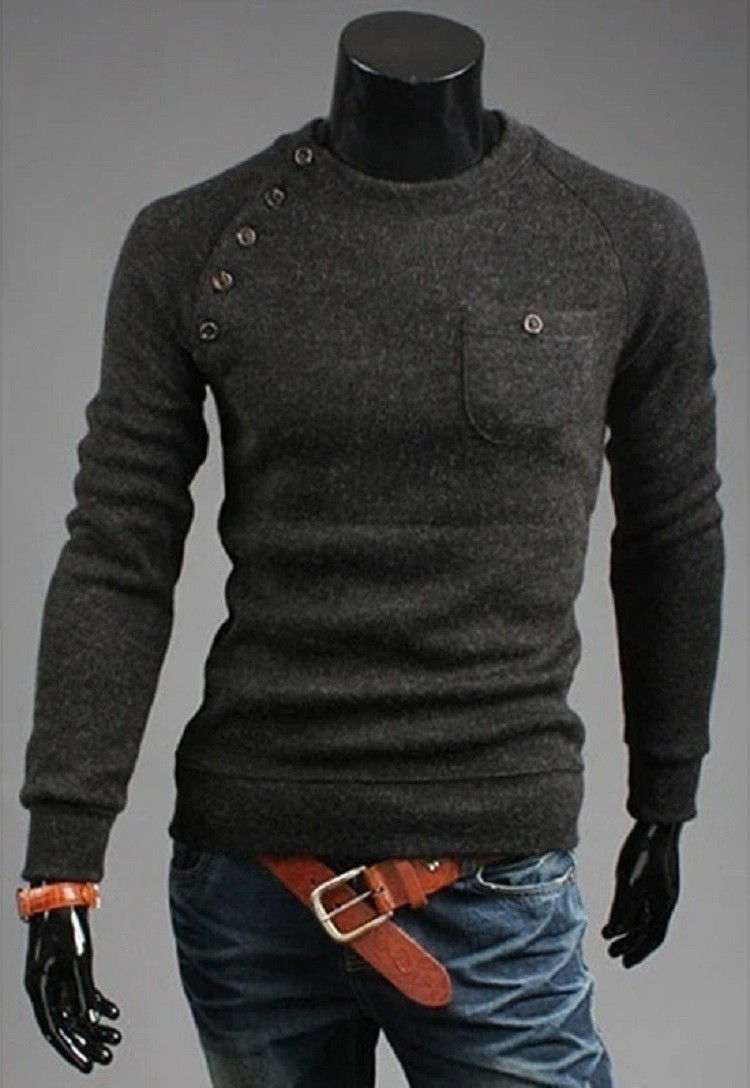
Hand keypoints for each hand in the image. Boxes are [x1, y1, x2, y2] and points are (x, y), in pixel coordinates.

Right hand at [23, 884, 121, 1072]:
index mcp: (38, 988)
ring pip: (77, 1010)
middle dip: (88, 1042)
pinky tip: (114, 1013)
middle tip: (106, 1058)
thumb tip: (89, 1021)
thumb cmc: (65, 924)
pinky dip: (98, 1004)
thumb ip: (82, 991)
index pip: (55, 1029)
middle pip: (67, 1023)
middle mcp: (45, 987)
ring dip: (96, 1025)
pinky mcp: (69, 969)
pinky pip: (83, 993)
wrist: (63, 895)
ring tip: (115, 1039)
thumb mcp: (77, 960)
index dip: (71, 1050)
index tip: (86, 1065)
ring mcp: (56, 979)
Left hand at [601, 819, 682, 967]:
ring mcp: (657, 889)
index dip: (639, 952)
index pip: (653, 936)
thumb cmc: (642, 850)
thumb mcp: (627, 879)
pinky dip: (626, 912)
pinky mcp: (649, 878)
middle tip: (611, 954)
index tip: (623, 964)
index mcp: (664, 903)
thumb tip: (614, 930)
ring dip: (626, 928)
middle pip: (648, 929)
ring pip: (642, 916)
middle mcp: (663, 899)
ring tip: (607, 938)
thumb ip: (622, 905)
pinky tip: (611, 917)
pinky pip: (640, 903)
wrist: (654, 822)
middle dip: (630, 943)